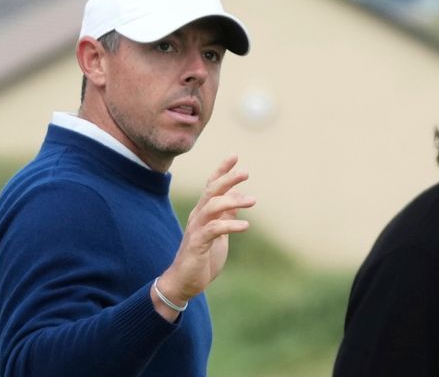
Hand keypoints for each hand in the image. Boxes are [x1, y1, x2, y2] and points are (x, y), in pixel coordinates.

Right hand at [152, 154, 254, 319]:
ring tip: (253, 200)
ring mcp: (196, 229)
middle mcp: (198, 216)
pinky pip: (214, 229)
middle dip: (227, 178)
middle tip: (246, 172)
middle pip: (211, 190)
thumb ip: (226, 215)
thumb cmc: (203, 257)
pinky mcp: (197, 244)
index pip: (212, 185)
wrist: (184, 282)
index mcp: (203, 212)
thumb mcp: (219, 233)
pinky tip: (245, 225)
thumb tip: (237, 198)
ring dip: (233, 200)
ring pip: (212, 206)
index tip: (234, 156)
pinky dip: (230, 225)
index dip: (222, 170)